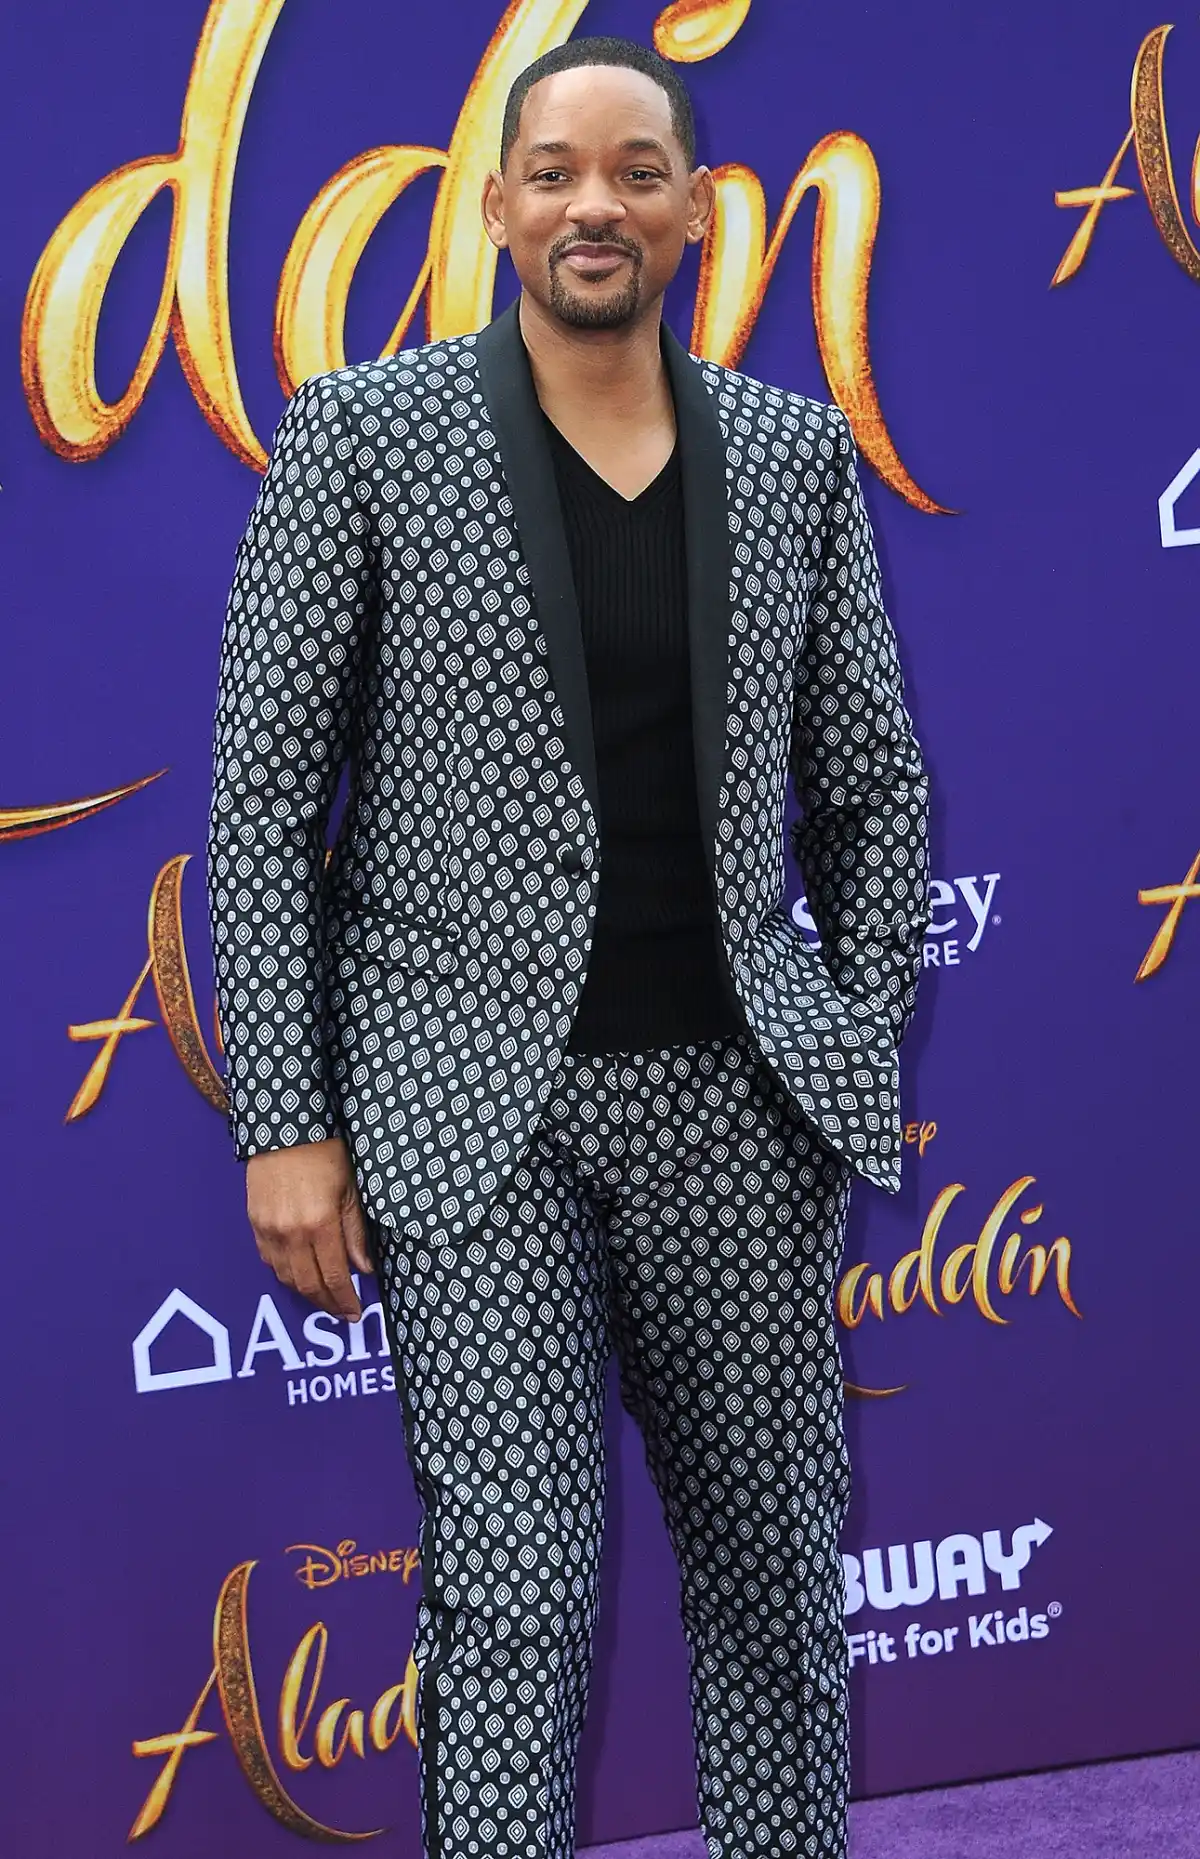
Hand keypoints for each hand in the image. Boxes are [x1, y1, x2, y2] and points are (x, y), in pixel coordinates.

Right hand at [246, 1135, 371, 1319]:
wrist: (285, 1128)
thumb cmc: (325, 1153)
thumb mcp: (351, 1191)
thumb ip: (355, 1233)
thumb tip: (364, 1268)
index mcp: (320, 1224)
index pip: (335, 1277)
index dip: (345, 1300)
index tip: (354, 1312)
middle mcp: (292, 1233)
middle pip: (308, 1284)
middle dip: (326, 1303)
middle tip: (341, 1312)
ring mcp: (269, 1230)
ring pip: (286, 1277)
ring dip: (306, 1293)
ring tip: (323, 1298)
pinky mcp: (255, 1223)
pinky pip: (270, 1260)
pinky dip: (286, 1274)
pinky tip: (300, 1275)